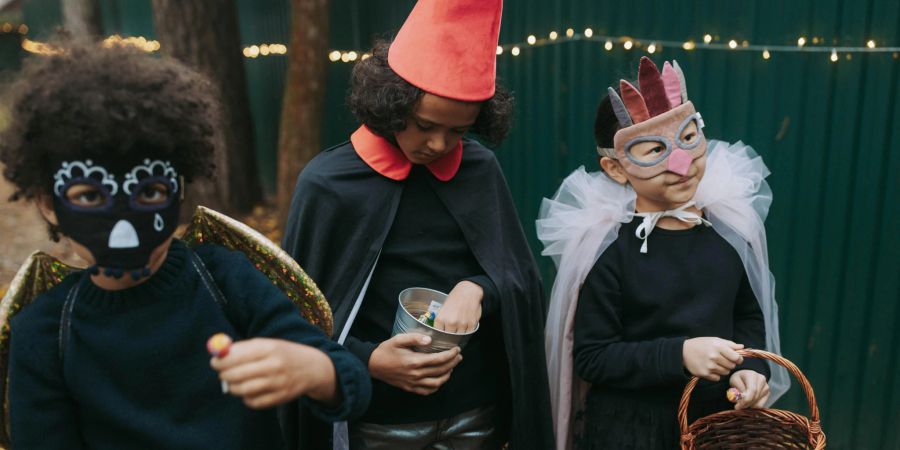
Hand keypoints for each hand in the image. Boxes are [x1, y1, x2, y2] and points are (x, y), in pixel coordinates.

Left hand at [210, 338, 337, 409]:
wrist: (312, 367)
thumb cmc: (283, 353)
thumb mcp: (267, 344)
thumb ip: (244, 348)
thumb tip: (219, 353)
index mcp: (269, 348)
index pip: (236, 356)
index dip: (221, 361)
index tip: (215, 363)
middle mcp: (274, 365)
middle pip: (237, 374)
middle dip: (224, 375)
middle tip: (222, 374)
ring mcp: (278, 383)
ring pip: (243, 390)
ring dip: (233, 388)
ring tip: (234, 383)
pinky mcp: (281, 397)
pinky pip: (254, 402)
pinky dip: (246, 398)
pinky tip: (249, 391)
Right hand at [368, 333, 462, 395]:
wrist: (372, 365)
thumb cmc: (386, 350)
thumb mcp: (398, 339)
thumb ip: (415, 338)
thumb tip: (430, 340)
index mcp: (414, 361)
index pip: (439, 360)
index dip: (450, 355)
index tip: (457, 349)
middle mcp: (415, 375)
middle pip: (440, 371)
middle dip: (453, 363)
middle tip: (459, 356)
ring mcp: (413, 383)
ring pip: (436, 383)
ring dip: (447, 375)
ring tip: (452, 367)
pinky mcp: (410, 388)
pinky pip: (427, 391)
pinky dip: (437, 386)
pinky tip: (440, 379)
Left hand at [433, 280, 482, 332]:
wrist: (469, 291)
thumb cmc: (455, 297)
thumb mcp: (443, 307)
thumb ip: (442, 319)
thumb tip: (441, 328)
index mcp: (441, 318)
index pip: (439, 332)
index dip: (441, 332)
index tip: (443, 331)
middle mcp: (451, 323)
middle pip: (449, 336)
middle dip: (450, 333)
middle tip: (452, 328)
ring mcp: (462, 324)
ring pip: (459, 336)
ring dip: (459, 332)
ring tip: (460, 324)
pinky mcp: (472, 324)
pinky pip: (468, 332)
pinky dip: (467, 329)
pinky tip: (466, 322)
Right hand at [683, 337, 743, 381]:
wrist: (683, 351)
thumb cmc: (701, 344)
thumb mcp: (715, 340)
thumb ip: (729, 344)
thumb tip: (742, 347)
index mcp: (718, 347)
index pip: (737, 358)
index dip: (738, 359)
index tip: (735, 358)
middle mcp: (714, 357)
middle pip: (732, 366)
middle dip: (730, 363)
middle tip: (722, 360)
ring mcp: (709, 366)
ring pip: (725, 372)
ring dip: (723, 369)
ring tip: (715, 364)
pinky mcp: (704, 374)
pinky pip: (717, 378)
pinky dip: (716, 375)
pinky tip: (710, 368)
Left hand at [729, 370, 769, 409]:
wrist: (746, 376)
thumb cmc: (739, 379)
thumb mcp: (734, 382)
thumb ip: (737, 391)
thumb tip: (740, 402)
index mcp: (752, 375)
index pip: (752, 390)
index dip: (745, 400)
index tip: (737, 406)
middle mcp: (761, 380)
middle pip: (755, 397)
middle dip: (745, 404)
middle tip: (737, 406)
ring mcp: (766, 387)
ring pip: (758, 403)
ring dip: (748, 405)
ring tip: (742, 401)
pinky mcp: (768, 393)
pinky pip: (760, 405)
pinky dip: (753, 406)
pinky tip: (748, 402)